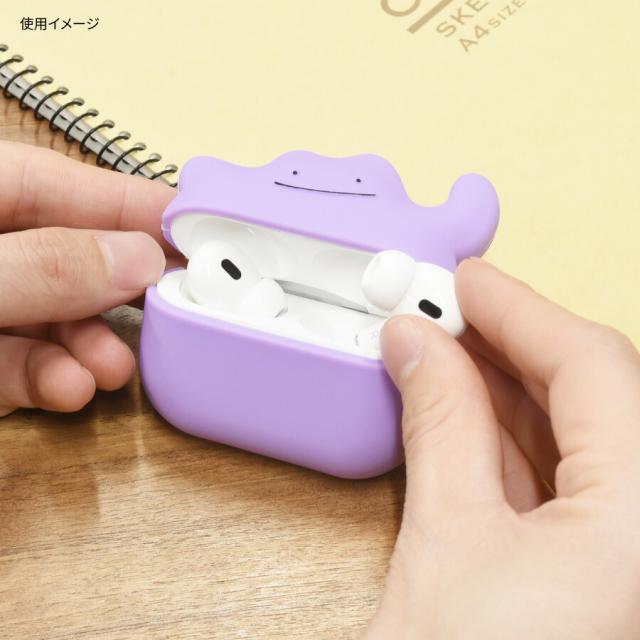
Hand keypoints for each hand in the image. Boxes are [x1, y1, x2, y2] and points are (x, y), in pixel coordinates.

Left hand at [0, 141, 178, 416]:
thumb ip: (42, 267)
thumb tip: (134, 259)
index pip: (63, 184)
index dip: (132, 203)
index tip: (197, 227)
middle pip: (70, 255)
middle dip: (120, 288)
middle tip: (173, 303)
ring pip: (50, 317)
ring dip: (89, 346)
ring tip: (114, 368)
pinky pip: (20, 363)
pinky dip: (50, 378)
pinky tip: (71, 388)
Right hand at [366, 259, 639, 638]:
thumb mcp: (447, 546)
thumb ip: (437, 423)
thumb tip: (416, 346)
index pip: (595, 368)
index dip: (521, 309)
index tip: (466, 279)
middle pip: (596, 395)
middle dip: (511, 345)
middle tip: (446, 312)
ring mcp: (630, 555)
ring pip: (579, 435)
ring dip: (504, 387)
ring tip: (443, 352)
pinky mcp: (600, 572)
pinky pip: (564, 478)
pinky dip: (508, 437)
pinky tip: (461, 410)